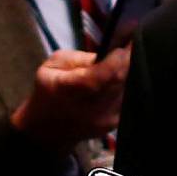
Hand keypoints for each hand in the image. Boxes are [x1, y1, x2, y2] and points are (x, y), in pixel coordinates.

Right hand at [11, 45, 129, 150]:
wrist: (47, 129)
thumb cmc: (48, 91)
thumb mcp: (51, 65)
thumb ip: (79, 58)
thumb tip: (107, 55)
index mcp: (67, 90)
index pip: (99, 76)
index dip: (117, 60)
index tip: (125, 46)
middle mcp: (87, 108)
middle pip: (118, 82)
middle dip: (126, 63)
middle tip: (130, 48)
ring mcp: (102, 120)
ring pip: (125, 90)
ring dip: (125, 76)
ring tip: (118, 66)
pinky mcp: (113, 125)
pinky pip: (125, 99)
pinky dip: (123, 88)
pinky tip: (114, 83)